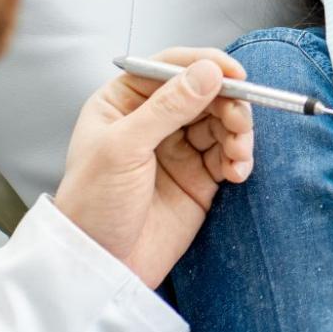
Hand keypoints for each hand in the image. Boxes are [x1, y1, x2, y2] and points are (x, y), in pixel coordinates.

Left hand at [55, 47, 254, 287]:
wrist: (102, 266)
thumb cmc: (92, 205)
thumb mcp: (123, 148)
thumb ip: (167, 107)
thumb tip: (207, 72)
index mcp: (124, 102)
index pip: (169, 68)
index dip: (205, 65)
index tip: (234, 74)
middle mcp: (153, 120)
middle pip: (204, 93)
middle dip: (228, 103)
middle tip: (239, 121)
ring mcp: (177, 148)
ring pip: (221, 122)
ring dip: (238, 132)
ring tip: (238, 153)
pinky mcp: (198, 177)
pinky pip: (228, 155)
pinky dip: (240, 158)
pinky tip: (237, 171)